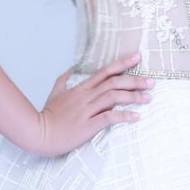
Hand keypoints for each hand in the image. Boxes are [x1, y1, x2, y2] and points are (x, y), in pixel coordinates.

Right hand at [36, 53, 153, 156]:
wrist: (38, 133)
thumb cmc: (47, 115)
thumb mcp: (55, 93)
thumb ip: (64, 80)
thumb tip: (70, 69)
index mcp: (81, 88)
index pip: (105, 71)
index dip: (122, 63)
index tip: (137, 56)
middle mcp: (86, 97)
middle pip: (114, 83)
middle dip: (135, 81)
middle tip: (151, 82)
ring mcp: (87, 111)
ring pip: (114, 98)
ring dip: (133, 97)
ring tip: (148, 98)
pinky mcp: (87, 126)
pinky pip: (109, 118)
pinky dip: (124, 116)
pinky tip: (136, 117)